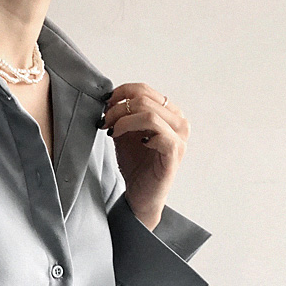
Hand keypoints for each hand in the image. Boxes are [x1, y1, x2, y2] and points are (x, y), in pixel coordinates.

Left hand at [103, 78, 189, 229]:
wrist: (141, 196)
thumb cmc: (137, 166)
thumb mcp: (125, 134)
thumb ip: (122, 115)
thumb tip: (109, 99)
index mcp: (168, 112)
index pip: (144, 90)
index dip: (122, 93)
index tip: (106, 104)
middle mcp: (178, 121)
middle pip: (144, 99)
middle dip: (119, 108)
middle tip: (105, 121)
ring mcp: (179, 137)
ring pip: (149, 113)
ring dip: (124, 120)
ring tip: (112, 131)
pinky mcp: (175, 152)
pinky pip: (158, 133)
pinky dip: (139, 134)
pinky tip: (135, 143)